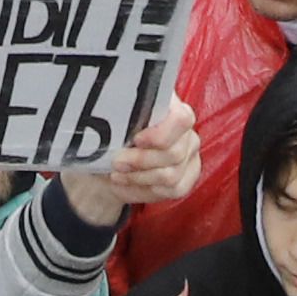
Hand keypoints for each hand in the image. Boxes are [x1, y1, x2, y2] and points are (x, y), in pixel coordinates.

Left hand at [59, 95, 205, 227]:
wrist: (107, 162)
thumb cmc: (108, 137)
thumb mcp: (107, 123)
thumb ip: (116, 116)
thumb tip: (108, 114)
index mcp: (170, 105)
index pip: (181, 118)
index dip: (160, 134)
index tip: (136, 140)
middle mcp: (185, 129)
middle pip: (174, 152)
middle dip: (141, 161)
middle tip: (117, 162)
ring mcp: (189, 153)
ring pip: (171, 175)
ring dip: (139, 177)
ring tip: (119, 173)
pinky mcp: (188, 176)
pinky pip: (174, 190)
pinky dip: (146, 189)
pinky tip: (130, 182)